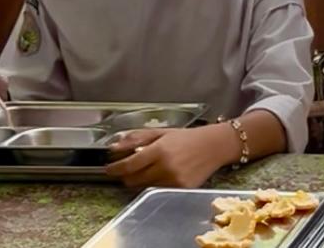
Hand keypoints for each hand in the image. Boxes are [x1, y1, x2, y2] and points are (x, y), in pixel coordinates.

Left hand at [105, 127, 225, 188]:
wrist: (214, 146)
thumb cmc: (188, 138)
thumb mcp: (162, 132)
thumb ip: (137, 138)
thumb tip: (114, 146)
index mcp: (159, 150)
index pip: (129, 165)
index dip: (115, 168)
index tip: (109, 168)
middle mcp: (166, 167)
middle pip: (133, 180)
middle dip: (126, 175)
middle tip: (128, 168)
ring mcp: (174, 180)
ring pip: (144, 187)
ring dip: (140, 180)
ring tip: (148, 169)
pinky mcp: (181, 188)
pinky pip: (158, 190)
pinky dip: (155, 184)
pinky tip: (161, 174)